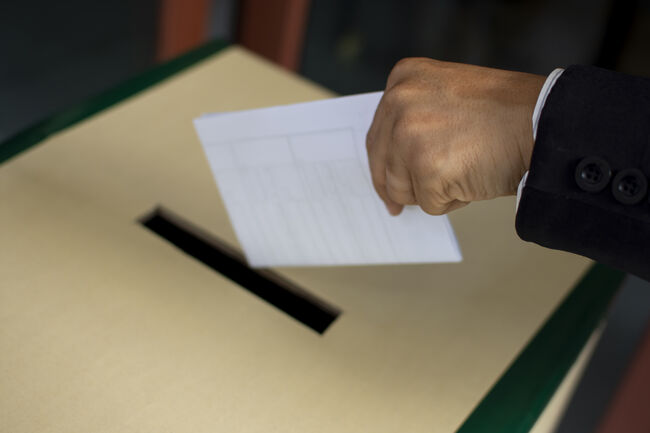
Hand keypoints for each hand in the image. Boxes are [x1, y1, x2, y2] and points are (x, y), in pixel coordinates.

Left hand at [366, 58, 544, 215]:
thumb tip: (391, 162)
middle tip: (397, 206)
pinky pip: (429, 204)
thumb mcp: (447, 95)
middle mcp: (399, 102)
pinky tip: (473, 178)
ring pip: (402, 188)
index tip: (385, 183)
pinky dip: (451, 201)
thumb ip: (415, 117)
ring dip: (429, 191)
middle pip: (383, 165)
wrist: (543, 121)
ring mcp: (410, 135)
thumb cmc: (505, 113)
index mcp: (403, 79)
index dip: (383, 164)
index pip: (377, 135)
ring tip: (464, 170)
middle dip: (397, 187)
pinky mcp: (427, 168)